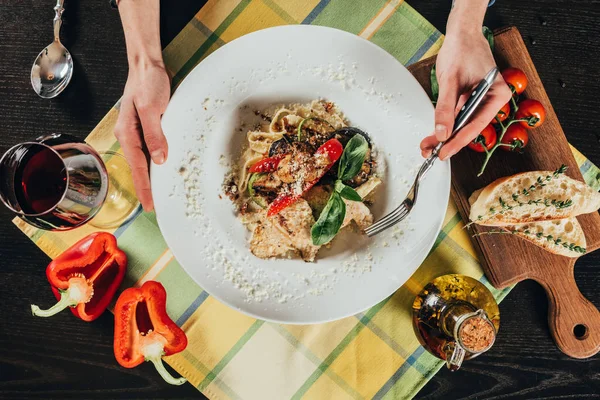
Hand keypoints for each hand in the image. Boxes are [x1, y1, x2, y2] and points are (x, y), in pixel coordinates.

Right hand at [114, 60, 170, 211]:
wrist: (146, 65)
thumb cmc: (147, 82)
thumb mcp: (152, 107)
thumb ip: (155, 134)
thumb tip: (159, 159)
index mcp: (127, 133)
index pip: (138, 167)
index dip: (144, 188)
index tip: (150, 205)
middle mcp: (128, 135)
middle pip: (138, 168)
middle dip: (145, 188)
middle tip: (154, 207)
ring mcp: (135, 132)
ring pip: (142, 161)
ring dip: (149, 177)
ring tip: (156, 195)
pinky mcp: (144, 128)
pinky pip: (147, 151)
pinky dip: (153, 164)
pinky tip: (159, 171)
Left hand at [420, 26, 510, 159]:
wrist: (461, 33)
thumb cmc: (462, 49)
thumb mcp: (451, 81)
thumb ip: (446, 108)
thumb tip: (442, 132)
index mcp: (497, 94)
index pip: (476, 124)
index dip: (458, 141)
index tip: (444, 152)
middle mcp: (492, 99)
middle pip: (469, 127)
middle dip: (449, 141)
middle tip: (431, 153)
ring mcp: (481, 99)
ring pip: (462, 123)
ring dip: (445, 135)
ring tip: (428, 146)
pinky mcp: (470, 98)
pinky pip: (458, 116)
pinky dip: (446, 124)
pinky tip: (435, 134)